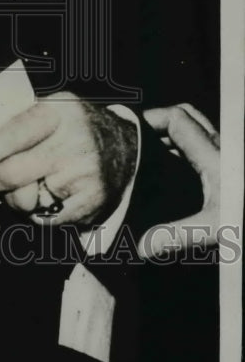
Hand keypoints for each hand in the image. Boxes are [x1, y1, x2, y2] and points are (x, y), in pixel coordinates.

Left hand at [0, 92, 137, 224]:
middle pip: (13, 171)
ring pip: (24, 197)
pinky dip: (34, 211)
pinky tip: (40, 197)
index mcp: (59, 112)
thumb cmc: (72, 126)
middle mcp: (73, 142)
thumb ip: (6, 115)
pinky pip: (44, 217)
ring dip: (10, 197)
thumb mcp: (46, 107)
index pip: (14, 132)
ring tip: (14, 187)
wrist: (123, 148)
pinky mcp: (90, 202)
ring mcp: (83, 174)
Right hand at [138, 103, 219, 257]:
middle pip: (187, 116)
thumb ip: (177, 235)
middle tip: (139, 140)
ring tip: (153, 155)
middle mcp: (225, 148)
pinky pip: (208, 149)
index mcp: (215, 154)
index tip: (127, 130)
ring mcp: (231, 157)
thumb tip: (141, 245)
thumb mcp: (217, 230)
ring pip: (199, 132)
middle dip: (160, 122)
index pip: (176, 117)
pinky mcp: (234, 168)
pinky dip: (188, 152)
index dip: (149, 118)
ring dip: (175, 137)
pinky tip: (180, 175)